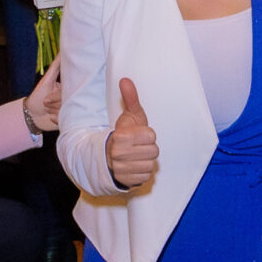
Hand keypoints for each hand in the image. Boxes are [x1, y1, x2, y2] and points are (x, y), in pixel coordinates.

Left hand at [24, 60, 64, 132]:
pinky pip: (65, 120)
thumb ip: (56, 67)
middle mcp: (70, 98)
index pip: (67, 91)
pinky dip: (55, 120)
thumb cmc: (36, 97)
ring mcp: (70, 109)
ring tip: (47, 110)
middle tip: (44, 104)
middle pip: (66, 102)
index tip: (46, 99)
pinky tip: (50, 118)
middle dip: (52, 104)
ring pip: (65, 111)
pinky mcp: (68, 119)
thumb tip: (62, 51)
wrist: (31, 116)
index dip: (55, 96)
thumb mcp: (46, 81)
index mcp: (67, 88)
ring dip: (53, 112)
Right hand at [107, 77, 158, 192]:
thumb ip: (130, 98)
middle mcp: (119, 154)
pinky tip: (134, 166)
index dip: (147, 134)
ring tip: (136, 156)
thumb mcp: (128, 115)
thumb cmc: (123, 134)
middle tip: (138, 146)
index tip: (138, 134)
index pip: (151, 135)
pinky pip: (146, 176)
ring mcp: (122, 169)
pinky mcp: (126, 181)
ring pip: (151, 164)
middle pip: (154, 151)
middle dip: (147, 147)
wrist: (107, 156)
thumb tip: (125, 79)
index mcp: (120, 137)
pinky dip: (142, 172)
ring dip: (146, 160)